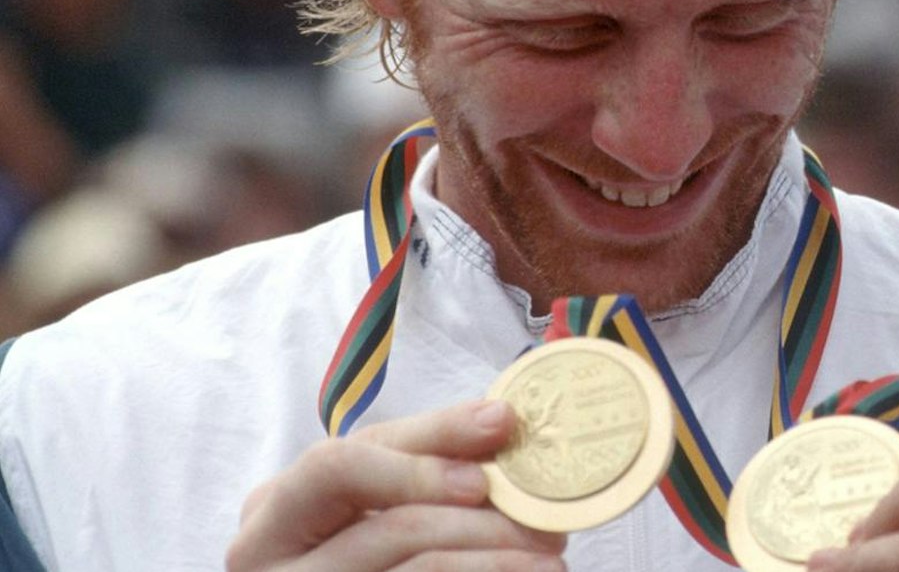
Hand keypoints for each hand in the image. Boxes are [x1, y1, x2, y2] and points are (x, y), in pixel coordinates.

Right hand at [226, 398, 566, 571]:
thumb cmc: (358, 543)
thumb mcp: (375, 493)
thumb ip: (425, 455)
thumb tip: (501, 419)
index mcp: (276, 506)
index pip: (340, 465)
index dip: (422, 457)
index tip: (499, 438)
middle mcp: (270, 559)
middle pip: (387, 529)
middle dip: (478, 520)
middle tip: (547, 523)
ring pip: (417, 570)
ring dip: (496, 562)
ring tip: (550, 559)